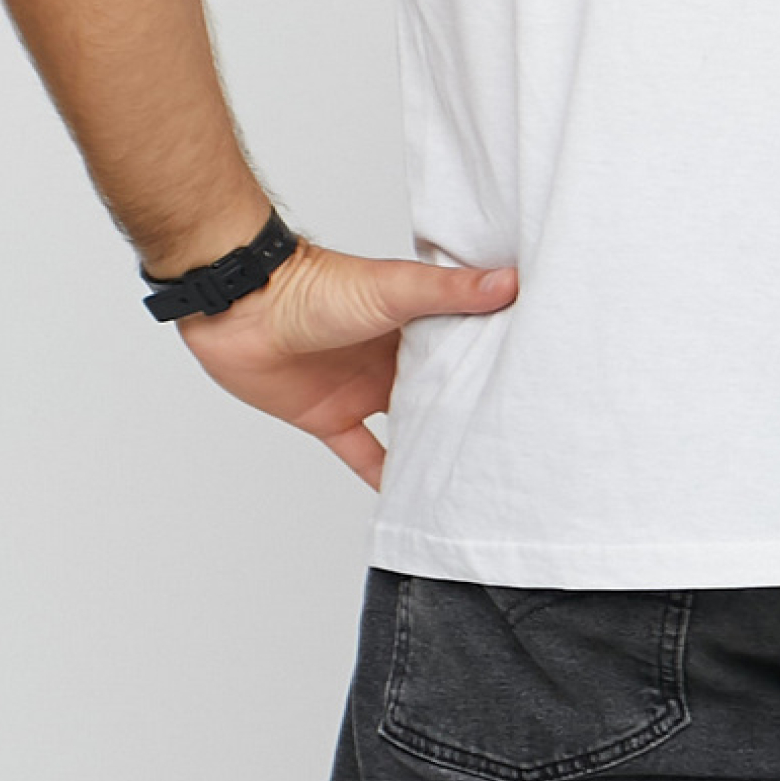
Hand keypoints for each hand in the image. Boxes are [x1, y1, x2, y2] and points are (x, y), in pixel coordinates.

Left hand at [171, 239, 518, 487]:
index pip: (465, 339)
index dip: (496, 355)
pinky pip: (363, 453)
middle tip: (517, 435)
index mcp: (414, 319)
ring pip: (406, 423)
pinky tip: (409, 498)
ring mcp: (362, 388)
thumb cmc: (315, 287)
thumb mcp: (394, 289)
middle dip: (471, 406)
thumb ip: (450, 291)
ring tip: (474, 472)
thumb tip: (512, 282)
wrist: (242, 311)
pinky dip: (383, 475)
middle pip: (440, 386)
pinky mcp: (330, 417)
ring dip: (432, 443)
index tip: (537, 376)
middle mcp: (391, 355)